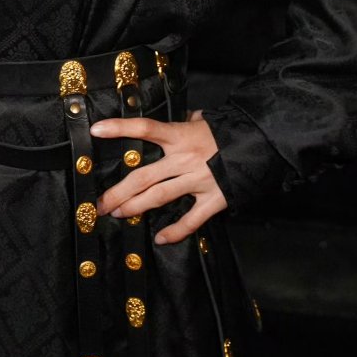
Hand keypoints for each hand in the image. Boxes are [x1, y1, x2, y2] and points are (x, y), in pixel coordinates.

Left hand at [91, 110, 226, 244]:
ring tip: (118, 214)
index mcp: (180, 135)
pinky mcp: (213, 199)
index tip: (97, 130)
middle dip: (118, 192)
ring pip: (159, 197)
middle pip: (143, 176)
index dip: (119, 128)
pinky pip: (191, 220)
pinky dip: (175, 231)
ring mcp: (198, 180)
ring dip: (135, 207)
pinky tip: (161, 239)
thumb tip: (185, 117)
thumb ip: (187, 122)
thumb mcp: (203, 121)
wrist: (260, 143)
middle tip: (101, 203)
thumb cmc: (228, 131)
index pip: (145, 128)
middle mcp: (184, 158)